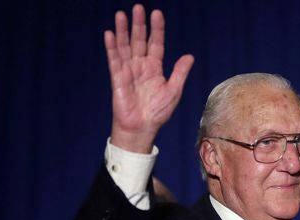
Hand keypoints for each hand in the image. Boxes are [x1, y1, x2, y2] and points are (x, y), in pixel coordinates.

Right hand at [105, 4, 193, 152]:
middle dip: (139, 24)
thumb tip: (189, 56)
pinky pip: (114, 59)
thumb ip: (179, 73)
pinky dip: (112, 46)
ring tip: (121, 14)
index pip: (156, 43)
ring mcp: (128, 70)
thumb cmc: (157, 112)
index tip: (157, 13)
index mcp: (155, 68)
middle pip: (139, 40)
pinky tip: (110, 33)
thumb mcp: (173, 91)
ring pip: (125, 46)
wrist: (142, 127)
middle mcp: (141, 66)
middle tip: (138, 7)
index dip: (156, 29)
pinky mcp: (117, 78)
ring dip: (123, 30)